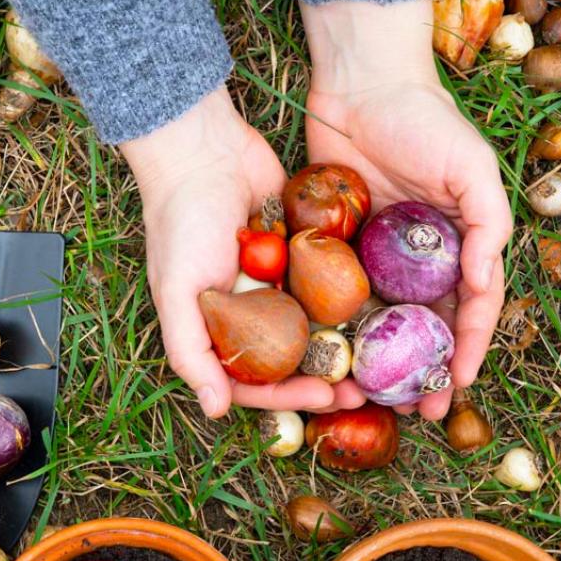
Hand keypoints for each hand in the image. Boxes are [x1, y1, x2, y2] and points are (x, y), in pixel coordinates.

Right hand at [122, 88, 361, 417]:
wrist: (204, 149)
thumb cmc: (180, 221)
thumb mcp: (177, 292)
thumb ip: (191, 353)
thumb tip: (215, 411)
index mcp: (219, 329)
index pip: (257, 380)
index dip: (290, 395)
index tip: (325, 397)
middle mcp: (251, 313)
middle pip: (294, 360)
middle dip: (328, 378)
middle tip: (363, 391)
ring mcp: (280, 282)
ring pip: (318, 326)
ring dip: (347, 345)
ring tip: (380, 359)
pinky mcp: (304, 251)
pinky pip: (331, 282)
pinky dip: (352, 298)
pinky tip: (383, 311)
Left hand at [301, 0, 512, 419]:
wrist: (359, 83)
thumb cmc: (425, 120)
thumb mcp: (471, 167)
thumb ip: (488, 224)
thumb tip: (486, 282)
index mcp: (461, 244)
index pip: (472, 309)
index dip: (467, 350)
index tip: (456, 385)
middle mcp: (421, 258)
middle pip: (427, 328)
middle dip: (425, 372)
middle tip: (418, 412)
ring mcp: (379, 257)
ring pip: (384, 323)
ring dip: (382, 363)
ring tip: (375, 399)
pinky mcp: (337, 249)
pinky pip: (340, 298)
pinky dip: (340, 330)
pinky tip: (334, 360)